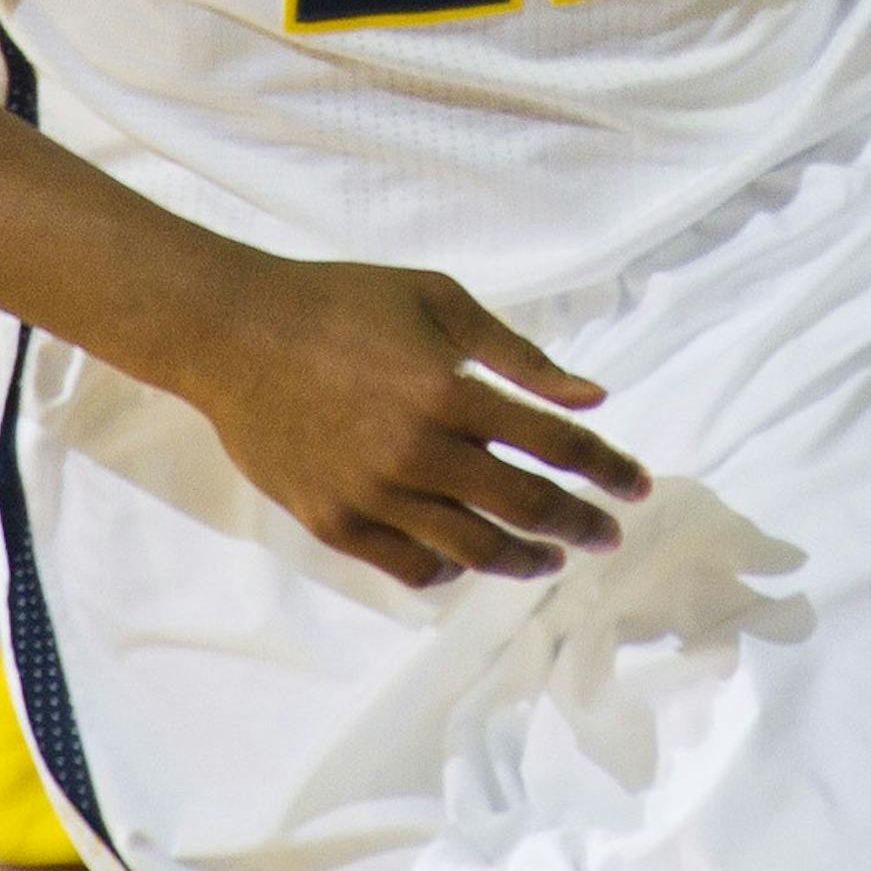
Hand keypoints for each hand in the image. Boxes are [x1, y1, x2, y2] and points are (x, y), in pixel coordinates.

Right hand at [176, 249, 650, 587]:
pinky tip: (470, 560)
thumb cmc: (341, 301)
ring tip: (550, 558)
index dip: (606, 468)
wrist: (234, 333)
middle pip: (524, 507)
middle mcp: (418, 452)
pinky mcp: (334, 523)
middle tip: (607, 533)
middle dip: (579, 523)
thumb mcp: (436, 299)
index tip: (636, 486)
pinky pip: (410, 567)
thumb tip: (591, 395)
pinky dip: (451, 571)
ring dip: (524, 558)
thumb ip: (517, 353)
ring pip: (473, 550)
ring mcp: (374, 496)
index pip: (554, 444)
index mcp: (449, 390)